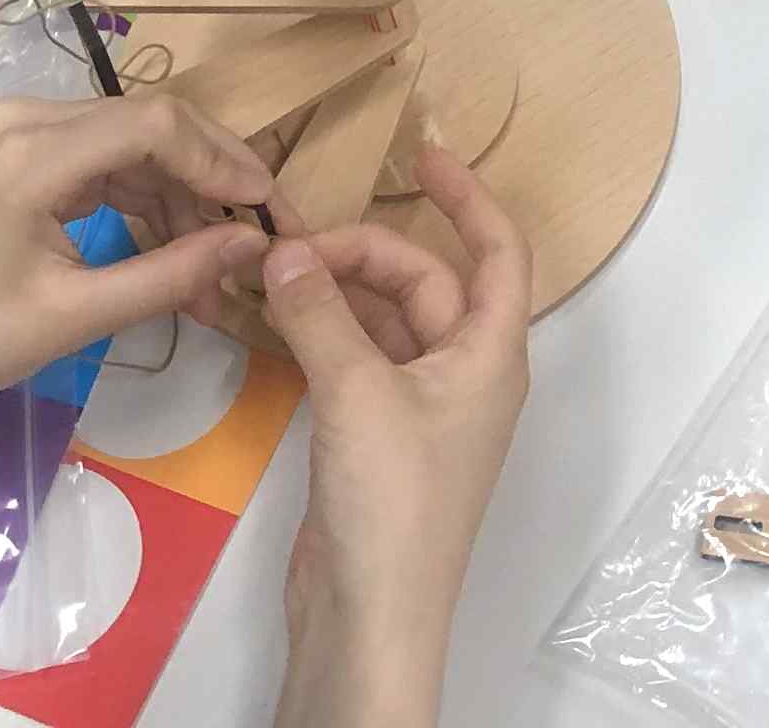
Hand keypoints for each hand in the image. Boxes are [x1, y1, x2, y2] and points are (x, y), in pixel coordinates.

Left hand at [0, 91, 277, 477]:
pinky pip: (106, 162)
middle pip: (154, 125)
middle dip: (214, 180)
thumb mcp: (69, 318)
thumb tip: (251, 246)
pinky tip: (175, 254)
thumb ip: (167, 277)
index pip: (159, 126)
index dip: (226, 162)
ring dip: (184, 198)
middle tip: (261, 240)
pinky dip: (146, 203)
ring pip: (135, 144)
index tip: (273, 213)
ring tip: (219, 269)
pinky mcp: (21, 155)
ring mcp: (23, 132)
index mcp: (34, 151)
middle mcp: (31, 118)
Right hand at [262, 145, 533, 727]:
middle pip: (424, 282)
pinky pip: (355, 361)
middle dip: (363, 252)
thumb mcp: (356, 393)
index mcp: (491, 353)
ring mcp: (422, 408)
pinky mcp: (379, 439)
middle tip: (287, 246)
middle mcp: (466, 373)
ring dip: (335, 293)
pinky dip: (320, 335)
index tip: (424, 153)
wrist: (371, 614)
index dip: (468, 197)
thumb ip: (320, 314)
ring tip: (270, 271)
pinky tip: (274, 319)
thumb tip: (282, 250)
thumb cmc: (392, 500)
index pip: (498, 251)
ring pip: (384, 322)